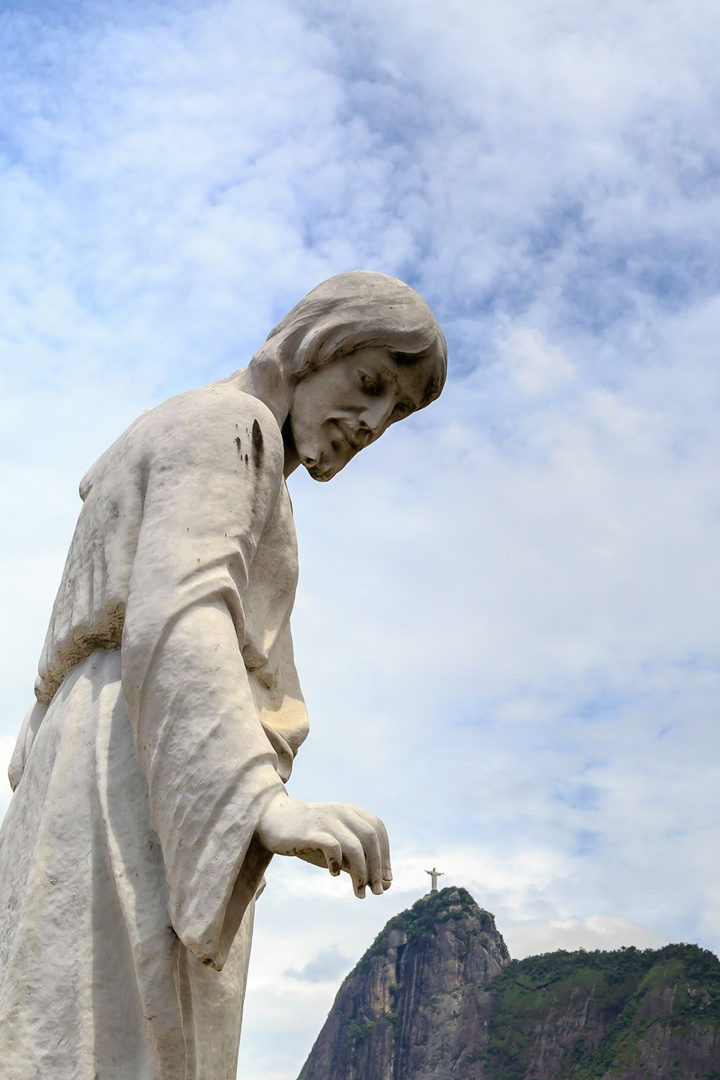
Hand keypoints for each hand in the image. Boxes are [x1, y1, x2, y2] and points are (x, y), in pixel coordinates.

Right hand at [256, 793, 391, 897]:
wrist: (272, 819)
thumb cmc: (309, 835)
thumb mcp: (336, 847)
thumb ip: (357, 861)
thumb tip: (383, 885)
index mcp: (351, 811)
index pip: (379, 830)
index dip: (386, 856)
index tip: (386, 880)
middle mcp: (342, 812)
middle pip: (371, 838)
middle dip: (377, 868)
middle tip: (377, 891)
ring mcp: (326, 820)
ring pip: (355, 846)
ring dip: (362, 873)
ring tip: (359, 893)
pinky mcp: (310, 831)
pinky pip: (333, 847)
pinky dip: (337, 864)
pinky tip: (334, 874)